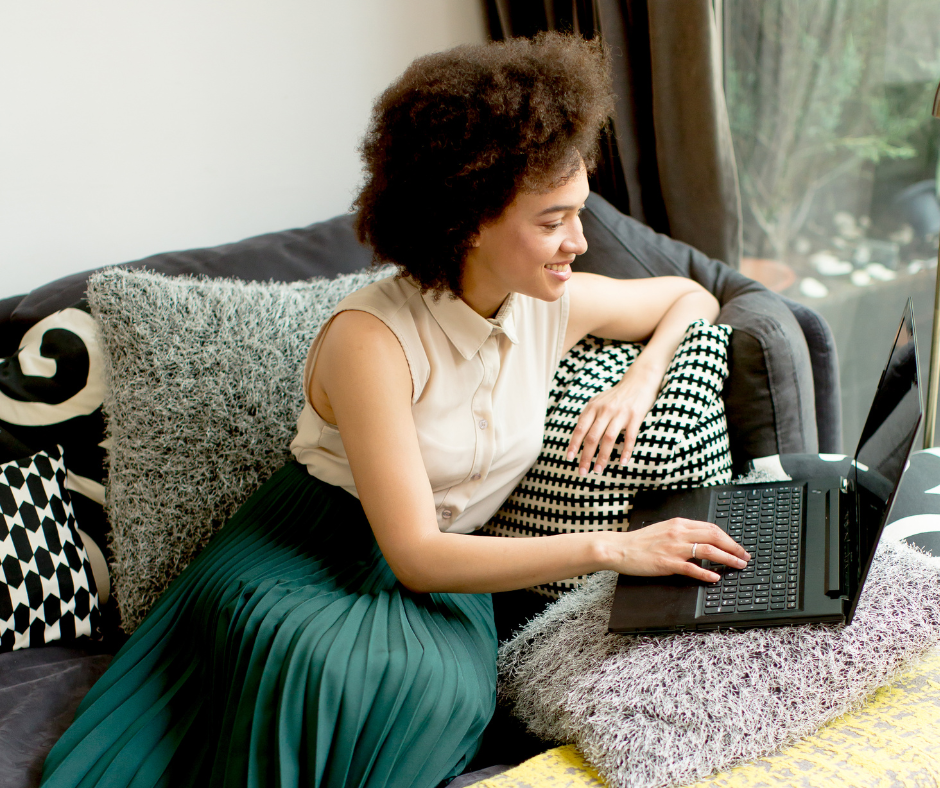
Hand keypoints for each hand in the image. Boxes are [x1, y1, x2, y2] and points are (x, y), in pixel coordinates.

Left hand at [565, 364, 659, 474]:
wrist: (639, 381)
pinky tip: (622, 463)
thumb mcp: (598, 401)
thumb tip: (577, 435)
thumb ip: (588, 416)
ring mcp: (620, 413)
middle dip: (586, 456)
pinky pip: (630, 437)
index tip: (569, 458)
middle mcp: (605, 410)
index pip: (580, 429)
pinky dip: (626, 451)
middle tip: (583, 472)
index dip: (574, 444)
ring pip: (609, 439)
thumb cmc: (616, 395)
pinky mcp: (635, 417)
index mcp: (593, 407)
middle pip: (592, 437)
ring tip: (598, 470)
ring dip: (602, 457)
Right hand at [607, 519, 750, 582]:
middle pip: (714, 536)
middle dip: (734, 547)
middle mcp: (679, 533)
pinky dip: (707, 573)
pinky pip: (692, 568)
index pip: (711, 527)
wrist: (619, 548)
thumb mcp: (663, 530)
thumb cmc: (639, 542)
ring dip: (727, 558)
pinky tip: (715, 577)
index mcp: (679, 524)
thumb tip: (701, 540)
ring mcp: (674, 548)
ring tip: (738, 566)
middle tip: (744, 557)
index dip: (728, 538)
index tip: (737, 547)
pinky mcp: (668, 563)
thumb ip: (681, 533)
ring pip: (708, 550)